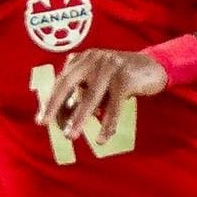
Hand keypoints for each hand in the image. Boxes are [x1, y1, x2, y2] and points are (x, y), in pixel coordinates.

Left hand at [37, 48, 168, 143]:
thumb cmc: (122, 78)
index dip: (51, 100)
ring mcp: (110, 67)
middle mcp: (94, 59)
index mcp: (84, 58)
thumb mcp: (100, 81)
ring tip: (71, 136)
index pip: (62, 80)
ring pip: (90, 97)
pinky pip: (114, 106)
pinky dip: (107, 124)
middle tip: (44, 123)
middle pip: (68, 83)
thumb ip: (83, 93)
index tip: (42, 120)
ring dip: (79, 119)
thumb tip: (66, 118)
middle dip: (55, 105)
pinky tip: (102, 138)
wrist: (154, 67)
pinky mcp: (125, 78)